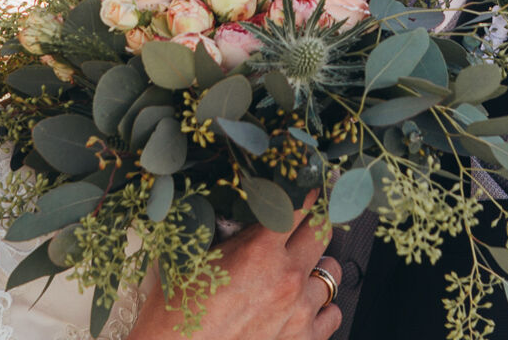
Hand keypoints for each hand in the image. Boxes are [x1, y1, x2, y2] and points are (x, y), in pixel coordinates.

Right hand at [128, 193, 340, 339]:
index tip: (310, 183)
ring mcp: (299, 311)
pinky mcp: (303, 339)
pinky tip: (305, 301)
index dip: (306, 189)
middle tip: (306, 219)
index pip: (300, 204)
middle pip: (322, 232)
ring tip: (300, 267)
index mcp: (259, 251)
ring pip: (332, 273)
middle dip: (315, 220)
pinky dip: (322, 305)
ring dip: (318, 265)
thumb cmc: (175, 315)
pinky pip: (333, 313)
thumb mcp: (194, 257)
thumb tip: (242, 209)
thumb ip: (226, 230)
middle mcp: (286, 278)